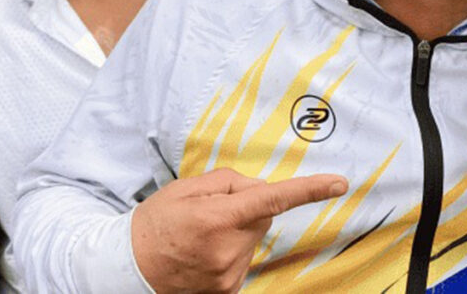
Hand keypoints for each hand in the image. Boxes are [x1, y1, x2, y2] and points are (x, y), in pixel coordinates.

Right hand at [130, 168, 347, 292]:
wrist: (128, 269)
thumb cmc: (155, 223)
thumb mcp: (186, 188)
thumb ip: (229, 182)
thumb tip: (260, 187)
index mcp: (217, 218)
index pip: (273, 199)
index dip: (310, 190)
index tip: (339, 183)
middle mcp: (228, 250)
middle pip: (261, 216)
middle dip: (245, 209)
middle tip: (210, 212)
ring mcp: (229, 274)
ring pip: (252, 238)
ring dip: (236, 232)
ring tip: (201, 236)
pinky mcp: (228, 290)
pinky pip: (243, 259)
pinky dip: (230, 251)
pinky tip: (203, 253)